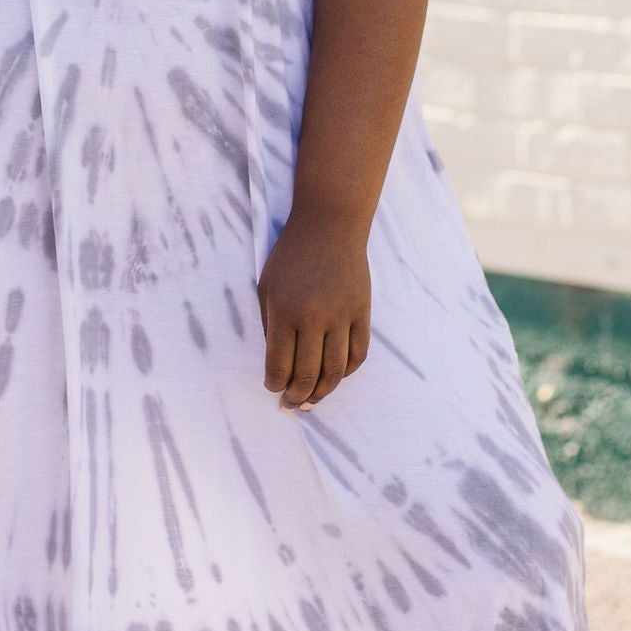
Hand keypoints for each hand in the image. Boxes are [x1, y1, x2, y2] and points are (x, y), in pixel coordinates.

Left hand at [257, 208, 370, 410]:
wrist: (330, 225)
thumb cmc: (291, 255)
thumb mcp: (267, 287)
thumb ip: (270, 325)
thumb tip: (277, 363)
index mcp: (284, 313)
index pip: (279, 365)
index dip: (274, 384)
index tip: (272, 389)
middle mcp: (314, 318)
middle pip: (307, 374)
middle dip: (296, 397)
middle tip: (291, 405)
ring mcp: (342, 316)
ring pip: (335, 370)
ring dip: (323, 392)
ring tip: (312, 401)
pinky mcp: (362, 312)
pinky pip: (358, 353)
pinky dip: (347, 371)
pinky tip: (336, 377)